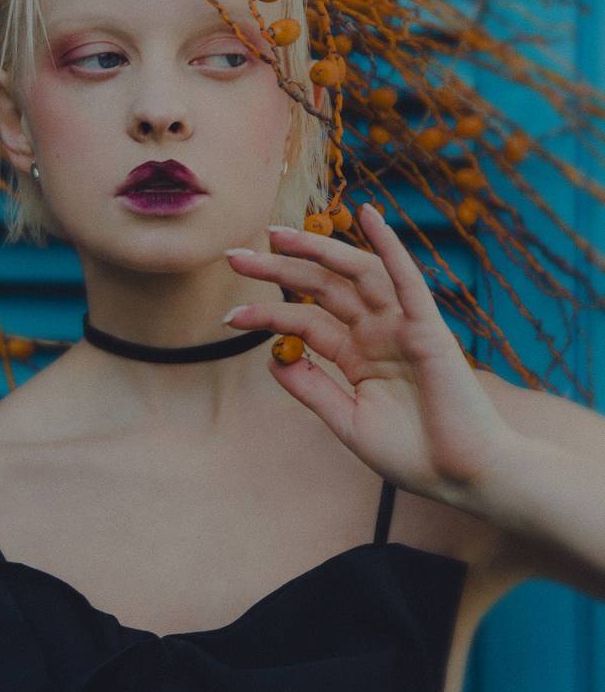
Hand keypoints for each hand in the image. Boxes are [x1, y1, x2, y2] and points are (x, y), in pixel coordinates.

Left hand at [223, 203, 518, 504]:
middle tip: (235, 255)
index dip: (265, 316)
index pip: (303, 321)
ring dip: (319, 250)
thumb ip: (313, 388)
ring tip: (278, 235)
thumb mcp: (346, 422)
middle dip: (278, 270)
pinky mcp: (428, 329)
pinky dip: (389, 245)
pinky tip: (368, 214)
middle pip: (322, 289)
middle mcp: (376, 333)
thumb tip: (273, 357)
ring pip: (356, 274)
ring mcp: (402, 327)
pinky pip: (407, 280)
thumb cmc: (410, 455)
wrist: (461, 476)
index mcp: (357, 355)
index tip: (229, 316)